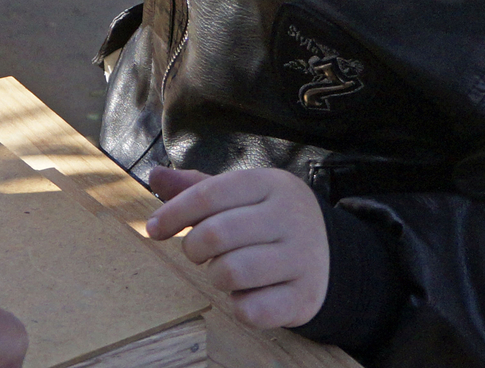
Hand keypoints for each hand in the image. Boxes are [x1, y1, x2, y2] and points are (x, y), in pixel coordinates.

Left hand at [145, 167, 329, 329]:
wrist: (331, 256)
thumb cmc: (269, 222)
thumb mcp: (241, 196)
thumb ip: (197, 188)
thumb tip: (155, 175)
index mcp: (272, 184)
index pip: (209, 194)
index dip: (173, 213)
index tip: (154, 229)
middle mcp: (292, 217)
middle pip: (216, 234)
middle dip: (193, 248)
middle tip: (199, 253)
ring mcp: (303, 258)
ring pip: (231, 272)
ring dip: (216, 276)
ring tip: (226, 271)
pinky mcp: (305, 297)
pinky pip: (251, 310)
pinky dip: (238, 306)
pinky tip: (248, 294)